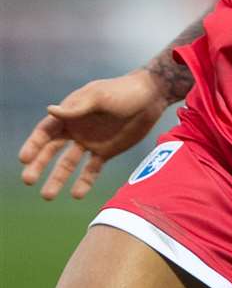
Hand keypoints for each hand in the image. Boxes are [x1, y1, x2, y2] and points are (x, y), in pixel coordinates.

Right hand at [19, 69, 169, 199]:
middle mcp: (76, 130)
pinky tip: (77, 194)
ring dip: (57, 179)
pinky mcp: (106, 152)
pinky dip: (83, 182)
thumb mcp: (100, 96)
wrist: (151, 97)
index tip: (24, 158)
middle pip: (51, 151)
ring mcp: (90, 142)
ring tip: (48, 196)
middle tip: (28, 181)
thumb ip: (77, 107)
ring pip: (68, 165)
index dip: (33, 145)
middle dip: (39, 165)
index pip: (45, 132)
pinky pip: (91, 170)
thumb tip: (50, 110)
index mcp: (70, 114)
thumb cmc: (123, 91)